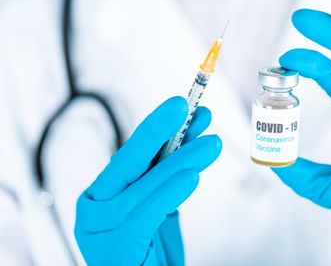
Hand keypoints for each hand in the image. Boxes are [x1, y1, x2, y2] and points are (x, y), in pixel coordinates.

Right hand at [75, 97, 221, 265]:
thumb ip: (171, 172)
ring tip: (209, 144)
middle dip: (156, 131)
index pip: (131, 155)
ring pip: (141, 188)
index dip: (158, 128)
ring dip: (178, 161)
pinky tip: (191, 176)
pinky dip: (167, 193)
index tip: (183, 106)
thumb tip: (197, 131)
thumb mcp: (161, 204)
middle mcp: (94, 209)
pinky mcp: (114, 251)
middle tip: (185, 106)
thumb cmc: (151, 248)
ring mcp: (98, 231)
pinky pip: (143, 216)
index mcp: (104, 193)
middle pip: (126, 162)